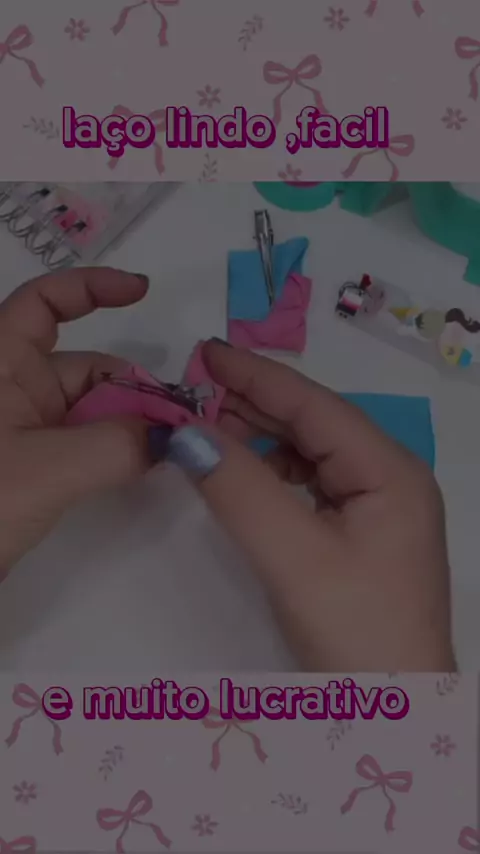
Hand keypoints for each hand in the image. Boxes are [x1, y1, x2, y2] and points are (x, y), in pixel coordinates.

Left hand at [0, 267, 149, 576]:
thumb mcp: (46, 469)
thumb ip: (117, 446)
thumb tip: (171, 437)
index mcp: (0, 364)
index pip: (45, 302)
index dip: (92, 287)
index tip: (144, 291)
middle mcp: (13, 388)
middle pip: (86, 367)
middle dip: (133, 387)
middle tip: (179, 425)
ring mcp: (22, 429)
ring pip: (90, 410)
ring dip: (130, 424)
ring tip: (167, 451)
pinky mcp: (31, 465)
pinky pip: (83, 443)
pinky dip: (114, 450)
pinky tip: (142, 466)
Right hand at [162, 339, 455, 671]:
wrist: (396, 715)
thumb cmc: (357, 634)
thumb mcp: (295, 557)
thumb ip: (240, 490)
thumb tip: (185, 433)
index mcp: (391, 471)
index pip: (315, 406)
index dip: (258, 375)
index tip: (205, 352)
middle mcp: (391, 478)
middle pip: (314, 425)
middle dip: (255, 403)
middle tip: (194, 386)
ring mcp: (379, 506)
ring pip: (311, 453)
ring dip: (261, 436)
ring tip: (208, 424)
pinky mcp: (362, 532)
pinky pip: (311, 484)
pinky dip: (272, 472)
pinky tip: (243, 471)